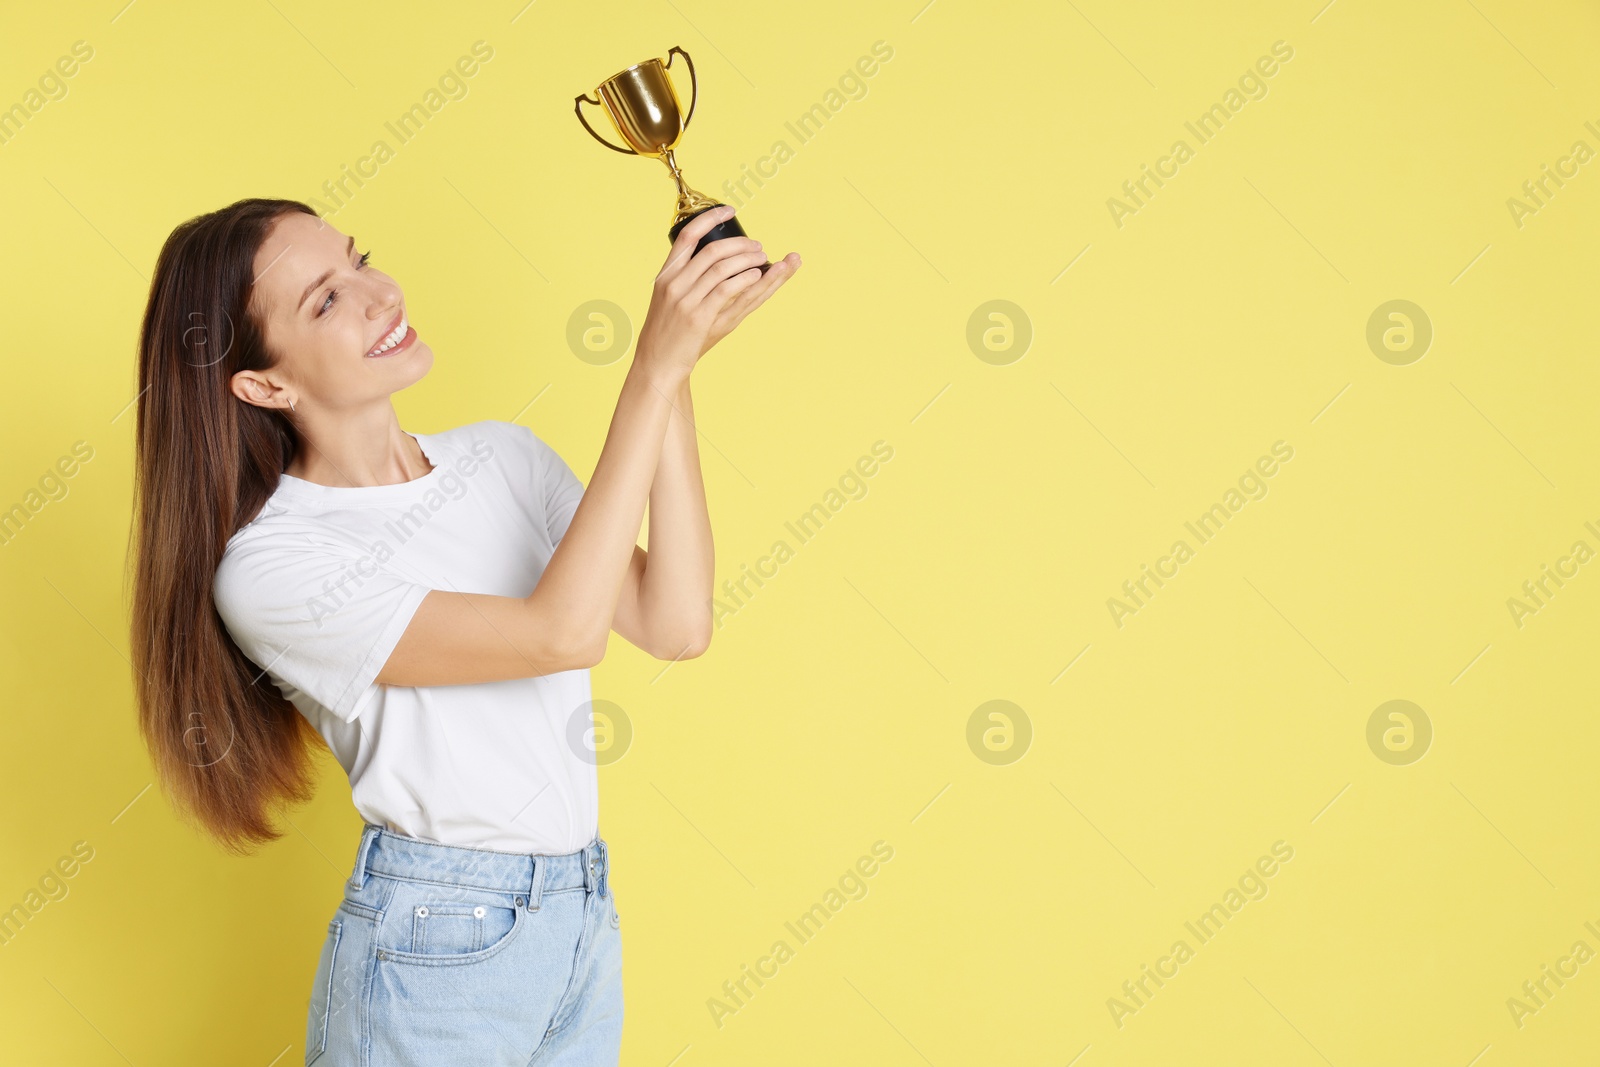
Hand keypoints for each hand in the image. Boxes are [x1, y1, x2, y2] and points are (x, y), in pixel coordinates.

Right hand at [634, 205, 800, 377]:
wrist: (658, 364)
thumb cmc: (669, 334)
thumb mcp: (670, 300)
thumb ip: (687, 279)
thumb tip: (715, 258)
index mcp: (666, 275)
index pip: (687, 235)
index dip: (710, 218)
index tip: (730, 210)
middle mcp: (674, 283)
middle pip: (713, 250)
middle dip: (741, 244)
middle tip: (758, 246)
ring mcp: (685, 300)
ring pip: (722, 267)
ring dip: (747, 259)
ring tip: (762, 258)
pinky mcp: (699, 317)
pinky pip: (726, 289)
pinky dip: (745, 278)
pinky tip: (758, 275)